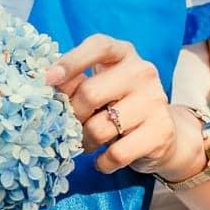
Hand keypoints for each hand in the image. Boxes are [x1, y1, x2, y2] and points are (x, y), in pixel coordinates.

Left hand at [45, 34, 202, 179]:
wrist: (161, 133)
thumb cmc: (119, 105)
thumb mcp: (98, 87)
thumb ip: (76, 83)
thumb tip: (48, 85)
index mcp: (124, 53)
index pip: (99, 46)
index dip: (71, 61)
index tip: (48, 79)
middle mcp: (142, 72)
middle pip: (90, 93)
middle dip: (73, 116)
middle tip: (71, 127)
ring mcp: (154, 100)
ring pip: (100, 128)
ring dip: (85, 143)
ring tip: (88, 143)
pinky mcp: (161, 130)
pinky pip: (117, 154)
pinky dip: (103, 162)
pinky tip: (103, 159)